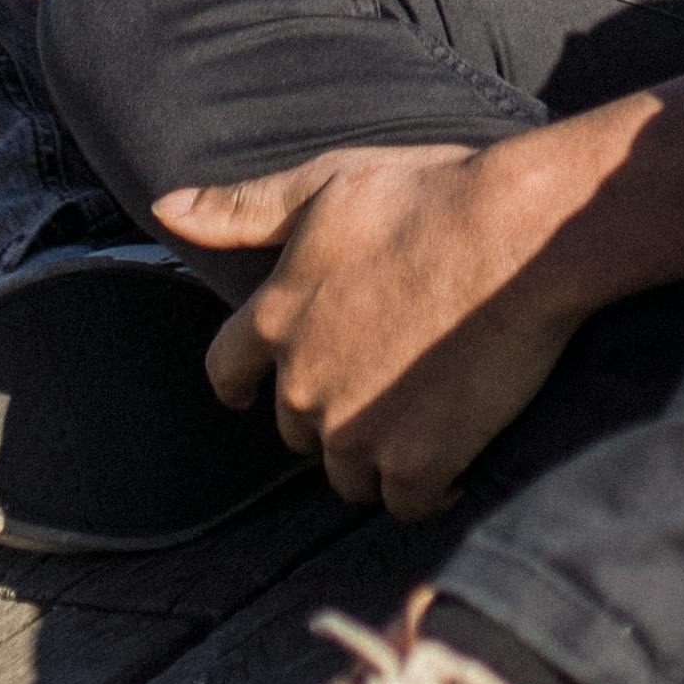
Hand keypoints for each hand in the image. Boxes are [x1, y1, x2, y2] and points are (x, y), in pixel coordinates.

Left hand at [168, 131, 602, 517]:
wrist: (519, 235)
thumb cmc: (429, 197)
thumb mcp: (326, 183)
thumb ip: (241, 209)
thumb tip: (164, 209)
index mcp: (276, 317)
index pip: (227, 372)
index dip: (240, 383)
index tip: (251, 391)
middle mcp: (304, 383)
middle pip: (295, 427)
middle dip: (328, 407)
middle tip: (381, 373)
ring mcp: (357, 430)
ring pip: (347, 470)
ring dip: (375, 451)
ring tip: (421, 411)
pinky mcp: (415, 463)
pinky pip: (405, 501)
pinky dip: (427, 483)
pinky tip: (454, 451)